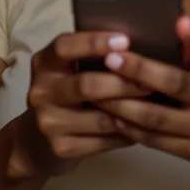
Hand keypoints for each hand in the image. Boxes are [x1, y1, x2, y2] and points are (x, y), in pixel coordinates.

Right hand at [7, 31, 146, 179]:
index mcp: (44, 62)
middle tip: (151, 82)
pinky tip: (141, 128)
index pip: (65, 46)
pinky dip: (125, 134)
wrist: (35, 139)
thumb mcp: (69, 68)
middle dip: (123, 83)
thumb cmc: (67, 91)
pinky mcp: (60, 148)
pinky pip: (102, 141)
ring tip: (154, 106)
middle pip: (86, 85)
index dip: (94, 43)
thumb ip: (92, 56)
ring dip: (130, 112)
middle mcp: (40, 91)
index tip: (126, 41)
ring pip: (99, 117)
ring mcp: (48, 122)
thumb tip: (139, 45)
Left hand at [96, 16, 189, 182]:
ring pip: (158, 116)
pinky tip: (110, 115)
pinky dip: (130, 127)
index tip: (180, 21)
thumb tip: (160, 26)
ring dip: (124, 103)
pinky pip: (154, 139)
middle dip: (141, 70)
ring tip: (98, 90)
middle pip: (176, 83)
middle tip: (112, 58)